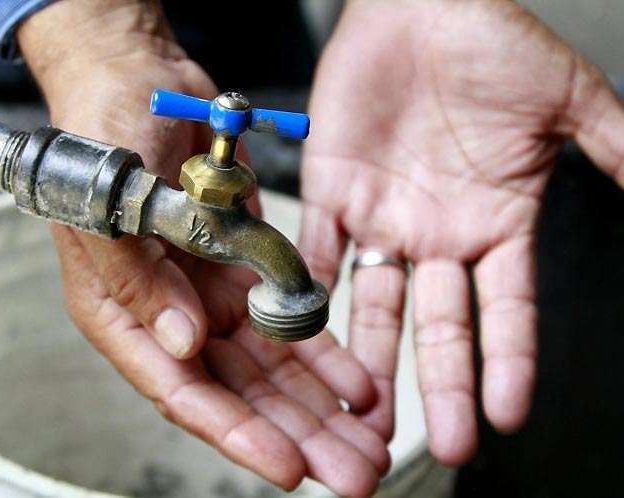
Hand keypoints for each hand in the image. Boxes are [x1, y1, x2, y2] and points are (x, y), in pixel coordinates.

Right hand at [19, 2, 388, 494]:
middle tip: (355, 473)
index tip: (289, 468)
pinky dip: (326, 351)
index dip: (238, 434)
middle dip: (298, 435)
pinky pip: (291, 319)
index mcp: (126, 314)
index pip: (183, 392)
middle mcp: (172, 316)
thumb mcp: (108, 207)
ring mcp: (212, 295)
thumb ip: (139, 282)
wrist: (137, 80)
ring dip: (322, 406)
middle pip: (240, 394)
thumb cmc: (103, 137)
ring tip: (372, 441)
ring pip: (274, 368)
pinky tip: (362, 382)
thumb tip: (185, 348)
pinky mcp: (246, 268)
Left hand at [300, 0, 623, 464]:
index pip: (507, 309)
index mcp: (494, 222)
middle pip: (438, 325)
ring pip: (373, 304)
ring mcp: (381, 218)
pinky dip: (309, 292)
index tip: (507, 413)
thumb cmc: (492, 45)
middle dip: (438, 383)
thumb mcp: (567, 99)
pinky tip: (306, 336)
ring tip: (363, 412)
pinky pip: (317, 251)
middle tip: (439, 443)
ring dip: (369, 357)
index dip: (508, 361)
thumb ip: (614, 147)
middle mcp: (436, 233)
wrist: (421, 7)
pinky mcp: (331, 193)